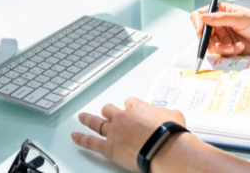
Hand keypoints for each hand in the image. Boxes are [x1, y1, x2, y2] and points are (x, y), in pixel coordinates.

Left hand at [72, 98, 186, 171]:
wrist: (164, 147)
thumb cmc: (170, 133)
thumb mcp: (174, 116)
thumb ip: (168, 114)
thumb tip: (172, 115)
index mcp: (137, 107)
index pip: (129, 102)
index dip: (130, 107)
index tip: (132, 111)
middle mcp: (122, 117)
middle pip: (109, 110)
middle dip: (108, 111)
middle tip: (106, 113)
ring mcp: (114, 131)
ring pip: (96, 123)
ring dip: (88, 119)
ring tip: (82, 117)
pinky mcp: (109, 147)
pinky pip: (91, 142)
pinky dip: (81, 139)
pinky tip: (75, 137)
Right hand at [190, 2, 249, 55]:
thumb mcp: (240, 18)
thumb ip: (220, 18)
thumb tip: (203, 17)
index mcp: (221, 11)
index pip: (200, 15)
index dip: (198, 24)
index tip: (201, 32)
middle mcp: (220, 23)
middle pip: (203, 34)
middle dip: (209, 41)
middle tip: (219, 45)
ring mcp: (224, 35)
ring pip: (211, 45)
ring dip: (221, 48)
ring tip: (234, 47)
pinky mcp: (229, 46)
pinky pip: (221, 51)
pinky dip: (229, 51)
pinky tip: (240, 47)